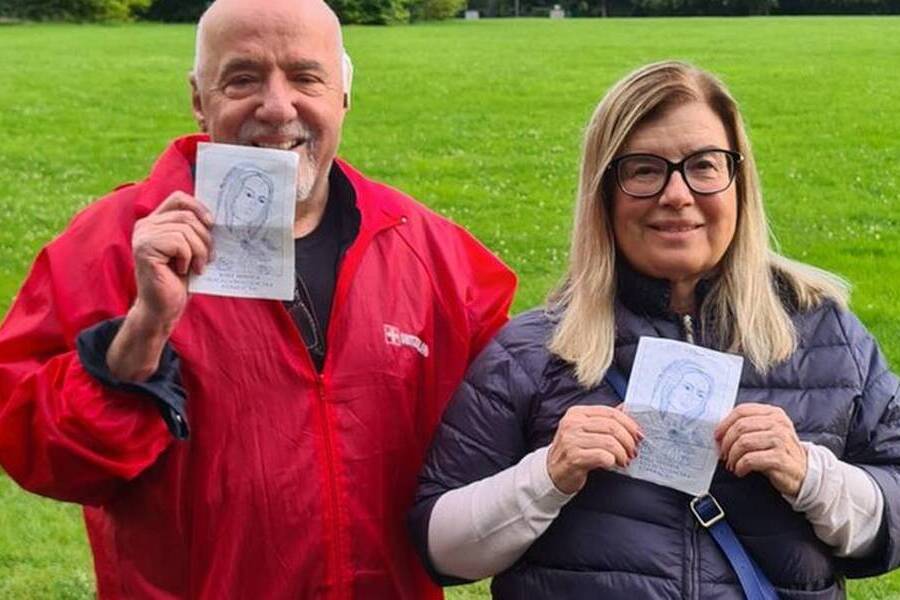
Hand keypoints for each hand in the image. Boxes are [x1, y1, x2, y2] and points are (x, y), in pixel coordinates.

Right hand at [107, 192, 212, 380]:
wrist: (164, 308)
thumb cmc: (179, 280)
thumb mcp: (191, 249)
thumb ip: (196, 230)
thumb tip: (218, 217)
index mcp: (156, 221)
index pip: (179, 198)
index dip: (198, 207)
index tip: (212, 223)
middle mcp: (145, 225)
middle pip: (187, 216)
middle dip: (205, 238)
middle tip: (207, 258)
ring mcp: (143, 236)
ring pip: (186, 229)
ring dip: (199, 251)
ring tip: (196, 267)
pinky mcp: (144, 248)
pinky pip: (179, 242)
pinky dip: (188, 257)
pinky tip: (182, 271)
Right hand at [547, 404, 642, 493]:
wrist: (553, 472)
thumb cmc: (573, 450)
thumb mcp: (586, 430)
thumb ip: (604, 419)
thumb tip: (627, 408)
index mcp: (577, 413)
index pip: (610, 412)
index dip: (629, 423)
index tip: (638, 434)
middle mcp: (572, 424)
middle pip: (612, 427)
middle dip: (628, 440)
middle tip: (633, 450)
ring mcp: (571, 440)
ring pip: (609, 442)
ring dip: (622, 453)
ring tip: (624, 460)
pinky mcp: (574, 457)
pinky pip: (602, 456)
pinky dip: (612, 461)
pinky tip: (612, 465)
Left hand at [715, 403, 807, 496]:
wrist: (803, 473)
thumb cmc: (778, 451)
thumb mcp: (767, 433)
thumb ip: (748, 426)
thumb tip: (720, 431)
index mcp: (773, 413)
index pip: (742, 411)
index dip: (725, 423)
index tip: (717, 436)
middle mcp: (778, 424)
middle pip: (740, 427)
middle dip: (726, 442)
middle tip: (723, 454)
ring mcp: (781, 440)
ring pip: (744, 442)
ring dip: (732, 455)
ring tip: (732, 464)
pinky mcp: (780, 458)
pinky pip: (750, 459)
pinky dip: (740, 466)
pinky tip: (740, 470)